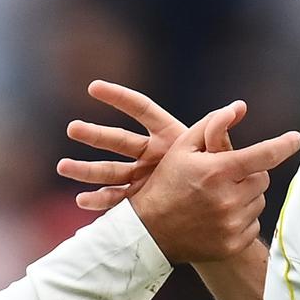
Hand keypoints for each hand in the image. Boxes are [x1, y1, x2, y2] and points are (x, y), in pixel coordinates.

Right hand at [58, 80, 230, 209]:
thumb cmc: (216, 178)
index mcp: (167, 136)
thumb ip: (218, 133)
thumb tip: (237, 106)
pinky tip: (82, 204)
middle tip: (71, 128)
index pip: (141, 110)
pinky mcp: (140, 200)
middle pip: (118, 141)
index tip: (93, 86)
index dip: (119, 96)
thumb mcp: (216, 154)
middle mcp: (150, 154)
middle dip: (94, 134)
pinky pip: (116, 200)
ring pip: (110, 171)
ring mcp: (141, 177)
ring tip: (62, 167)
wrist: (212, 213)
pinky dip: (100, 201)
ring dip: (86, 169)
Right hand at [58, 81, 299, 262]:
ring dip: (246, 196)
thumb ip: (212, 124)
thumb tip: (238, 107)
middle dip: (250, 174)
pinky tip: (219, 216)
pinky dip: (241, 218)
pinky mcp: (233, 243)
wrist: (149, 231)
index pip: (264, 155)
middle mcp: (228, 199)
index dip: (284, 145)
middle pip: (263, 179)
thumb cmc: (165, 184)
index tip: (296, 139)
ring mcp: (231, 224)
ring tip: (219, 197)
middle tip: (227, 177)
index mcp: (218, 171)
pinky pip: (253, 223)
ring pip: (259, 201)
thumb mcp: (182, 148)